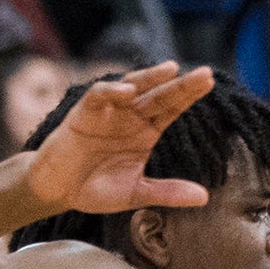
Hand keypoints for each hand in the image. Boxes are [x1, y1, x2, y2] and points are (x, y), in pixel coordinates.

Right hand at [23, 63, 218, 214]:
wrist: (59, 191)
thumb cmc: (96, 188)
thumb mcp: (138, 193)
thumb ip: (168, 193)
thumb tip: (205, 198)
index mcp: (145, 131)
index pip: (171, 109)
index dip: (189, 95)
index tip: (210, 82)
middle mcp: (129, 117)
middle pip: (158, 95)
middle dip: (180, 84)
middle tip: (205, 74)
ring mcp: (107, 112)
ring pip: (131, 87)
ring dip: (149, 78)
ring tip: (171, 70)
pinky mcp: (83, 114)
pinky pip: (98, 96)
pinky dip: (111, 92)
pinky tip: (129, 93)